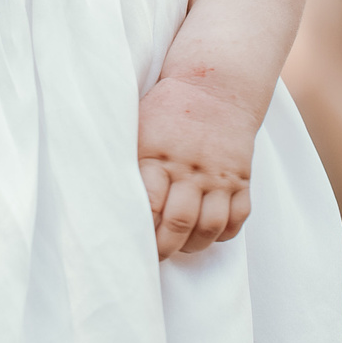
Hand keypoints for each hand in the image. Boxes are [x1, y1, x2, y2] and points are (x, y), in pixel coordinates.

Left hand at [136, 74, 257, 259]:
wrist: (216, 85)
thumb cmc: (167, 109)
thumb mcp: (138, 128)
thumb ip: (127, 162)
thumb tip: (99, 196)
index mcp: (158, 156)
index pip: (147, 205)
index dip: (139, 230)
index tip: (130, 240)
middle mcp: (190, 169)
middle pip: (179, 223)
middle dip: (164, 248)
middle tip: (154, 256)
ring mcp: (219, 176)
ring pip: (210, 227)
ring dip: (194, 245)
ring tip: (181, 246)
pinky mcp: (242, 178)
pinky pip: (238, 219)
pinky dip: (224, 234)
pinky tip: (208, 233)